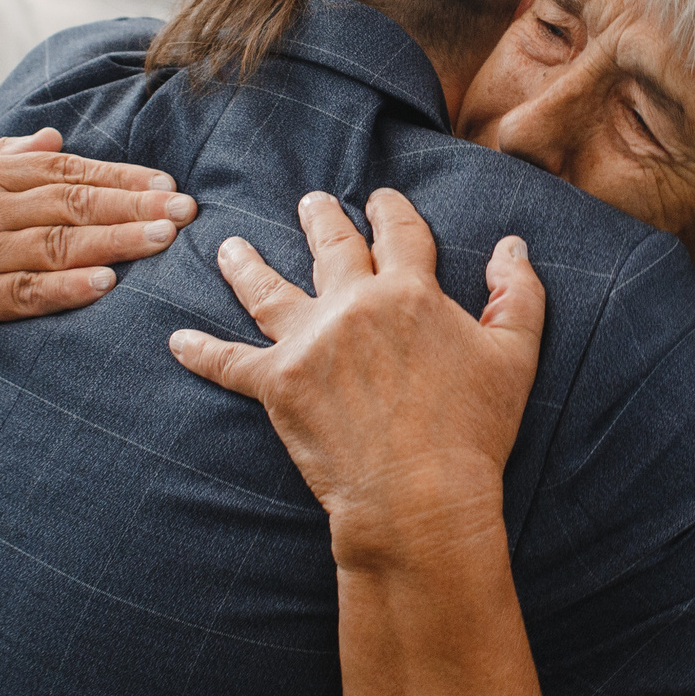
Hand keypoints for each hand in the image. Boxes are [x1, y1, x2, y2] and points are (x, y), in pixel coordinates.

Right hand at [0, 128, 195, 372]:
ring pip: (55, 245)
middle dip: (133, 205)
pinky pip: (23, 293)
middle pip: (69, 203)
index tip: (167, 183)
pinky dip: (65, 288)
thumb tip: (53, 137)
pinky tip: (105, 284)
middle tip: (185, 211)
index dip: (119, 177)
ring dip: (114, 241)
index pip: (63, 170)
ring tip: (162, 240)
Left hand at [167, 190, 545, 561]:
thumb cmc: (474, 431)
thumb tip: (511, 245)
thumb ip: (518, 294)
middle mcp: (353, 305)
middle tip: (309, 202)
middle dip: (320, 218)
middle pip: (330, 247)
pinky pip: (229, 363)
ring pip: (268, 290)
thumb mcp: (515, 357)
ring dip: (245, 264)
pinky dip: (201, 352)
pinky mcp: (278, 386)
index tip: (380, 199)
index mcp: (410, 292)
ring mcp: (310, 343)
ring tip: (228, 247)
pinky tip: (176, 341)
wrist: (421, 495)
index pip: (399, 233)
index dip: (390, 211)